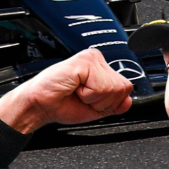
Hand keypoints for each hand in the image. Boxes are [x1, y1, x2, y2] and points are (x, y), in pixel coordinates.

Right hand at [0, 49, 133, 133]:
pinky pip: (100, 87)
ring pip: (112, 88)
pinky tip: (74, 88)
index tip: (89, 101)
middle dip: (103, 102)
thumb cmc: (61, 104)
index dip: (109, 103)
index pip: (125, 88)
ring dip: (94, 98)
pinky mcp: (84, 62)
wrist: (40, 106)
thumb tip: (128, 101)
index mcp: (101, 68)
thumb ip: (114, 105)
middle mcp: (97, 60)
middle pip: (123, 88)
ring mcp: (91, 59)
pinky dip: (87, 95)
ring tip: (77, 92)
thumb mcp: (95, 109)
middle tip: (81, 97)